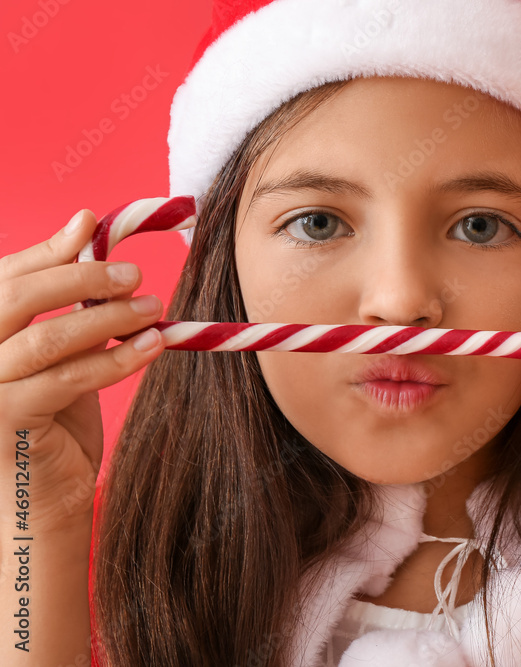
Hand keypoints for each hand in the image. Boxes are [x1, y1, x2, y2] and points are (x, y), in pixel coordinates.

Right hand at [0, 209, 164, 533]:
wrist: (47, 496)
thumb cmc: (53, 418)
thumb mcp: (59, 350)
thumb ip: (66, 301)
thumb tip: (83, 226)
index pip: (3, 278)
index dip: (48, 251)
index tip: (91, 226)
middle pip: (16, 299)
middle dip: (80, 278)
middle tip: (134, 274)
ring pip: (48, 339)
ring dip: (109, 319)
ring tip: (154, 309)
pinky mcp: (5, 421)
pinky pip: (69, 379)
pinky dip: (116, 360)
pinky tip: (152, 347)